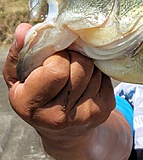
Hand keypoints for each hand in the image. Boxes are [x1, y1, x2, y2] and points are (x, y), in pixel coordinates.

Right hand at [2, 23, 114, 145]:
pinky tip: (86, 80)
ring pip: (94, 69)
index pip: (57, 69)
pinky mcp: (104, 110)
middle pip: (81, 66)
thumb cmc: (37, 95)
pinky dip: (97, 73)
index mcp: (30, 105)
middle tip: (64, 62)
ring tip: (74, 72)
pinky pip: (105, 76)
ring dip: (86, 64)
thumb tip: (24, 28)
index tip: (50, 61)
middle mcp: (58, 116)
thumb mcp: (19, 76)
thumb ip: (20, 51)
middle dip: (73, 57)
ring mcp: (84, 114)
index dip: (56, 58)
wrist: (62, 131)